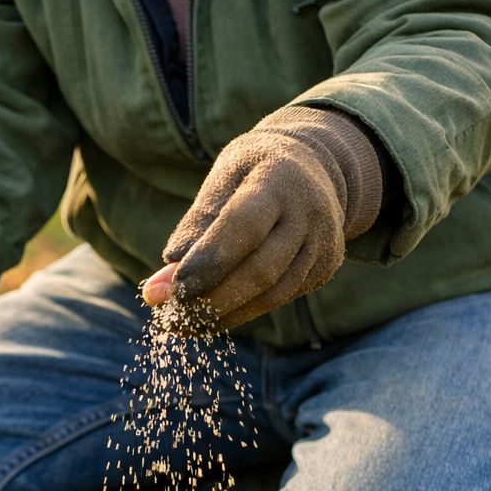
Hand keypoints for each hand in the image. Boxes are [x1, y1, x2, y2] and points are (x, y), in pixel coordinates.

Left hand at [142, 106, 381, 333]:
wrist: (316, 167)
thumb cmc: (254, 171)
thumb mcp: (224, 177)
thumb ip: (196, 222)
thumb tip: (165, 273)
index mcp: (280, 180)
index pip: (245, 226)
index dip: (209, 261)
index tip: (173, 288)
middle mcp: (309, 214)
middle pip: (261, 270)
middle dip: (212, 300)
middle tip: (171, 318)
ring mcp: (323, 244)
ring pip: (273, 294)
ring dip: (224, 315)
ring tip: (184, 324)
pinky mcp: (324, 268)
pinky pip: (279, 298)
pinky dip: (241, 312)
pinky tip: (211, 318)